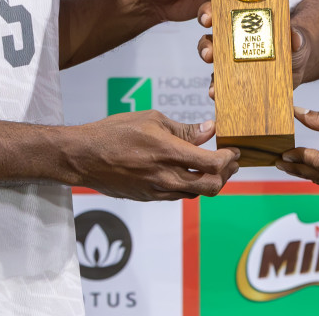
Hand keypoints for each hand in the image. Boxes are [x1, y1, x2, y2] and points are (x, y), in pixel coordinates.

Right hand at [65, 111, 238, 200]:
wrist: (84, 157)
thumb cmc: (115, 132)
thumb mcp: (152, 119)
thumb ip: (183, 129)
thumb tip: (209, 130)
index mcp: (168, 152)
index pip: (212, 164)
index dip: (229, 159)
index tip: (234, 150)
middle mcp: (165, 176)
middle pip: (211, 186)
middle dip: (227, 174)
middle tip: (230, 161)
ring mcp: (157, 190)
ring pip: (197, 194)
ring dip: (210, 181)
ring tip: (213, 166)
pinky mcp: (149, 198)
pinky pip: (179, 196)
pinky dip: (191, 186)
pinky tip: (190, 172)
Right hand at [197, 1, 311, 97]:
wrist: (296, 67)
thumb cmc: (291, 45)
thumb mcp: (295, 37)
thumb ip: (295, 36)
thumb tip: (295, 37)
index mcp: (241, 22)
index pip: (218, 12)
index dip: (208, 13)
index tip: (208, 19)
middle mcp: (230, 39)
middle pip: (209, 39)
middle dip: (205, 46)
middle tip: (209, 54)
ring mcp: (230, 61)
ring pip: (211, 63)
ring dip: (209, 74)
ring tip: (214, 83)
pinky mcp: (233, 81)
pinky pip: (220, 85)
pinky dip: (216, 90)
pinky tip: (217, 95)